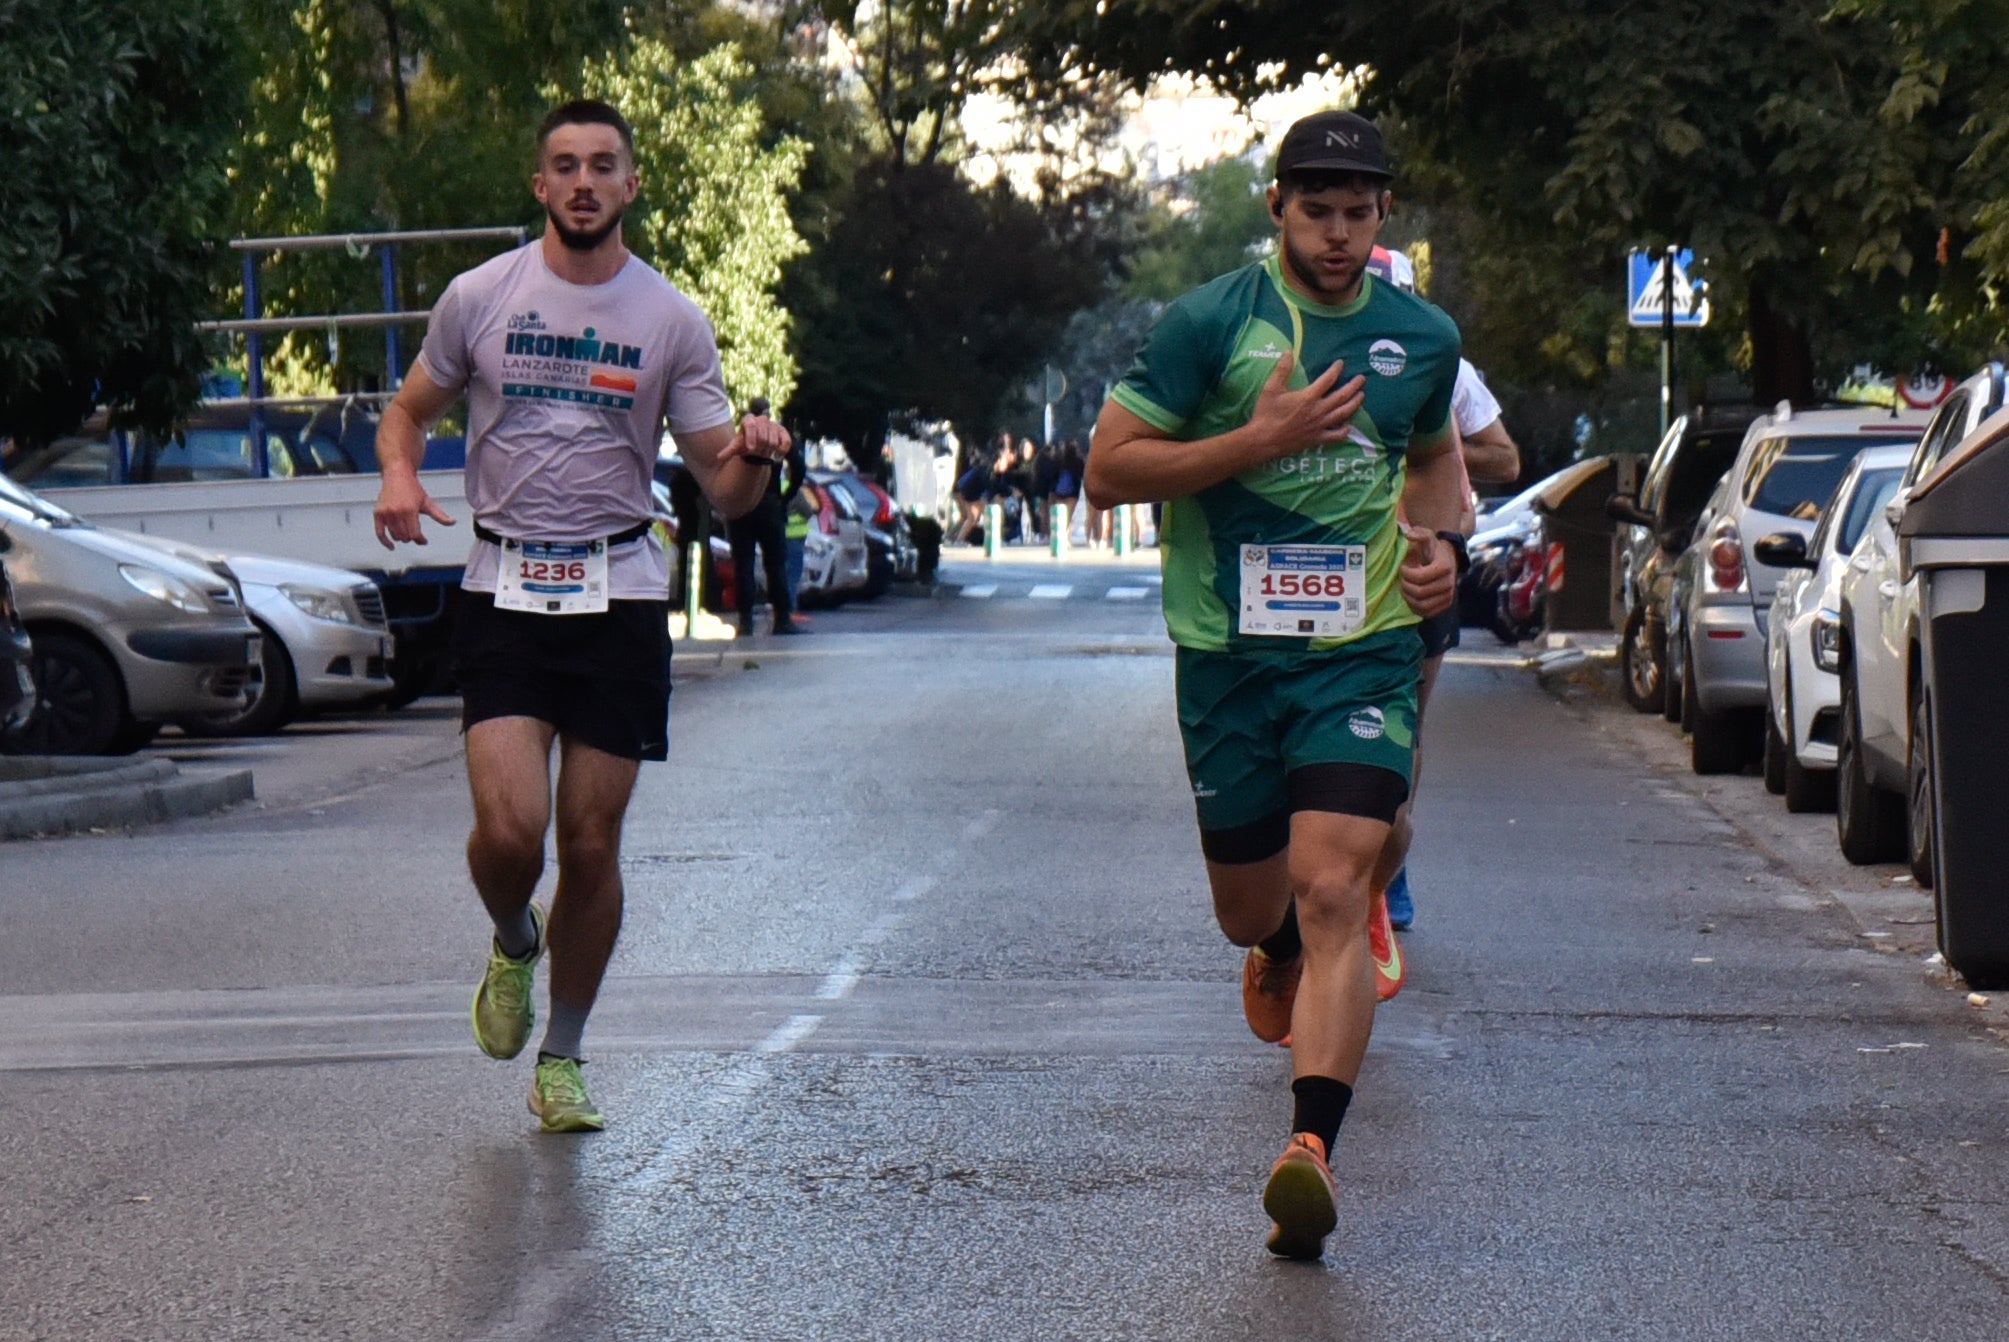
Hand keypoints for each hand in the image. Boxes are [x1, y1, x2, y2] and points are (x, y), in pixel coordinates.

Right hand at [373, 473, 455, 549]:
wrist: (397, 475)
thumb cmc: (412, 487)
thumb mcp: (427, 502)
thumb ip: (439, 515)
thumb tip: (451, 522)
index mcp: (409, 510)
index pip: (414, 534)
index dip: (420, 539)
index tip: (423, 540)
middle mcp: (396, 513)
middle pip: (405, 537)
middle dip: (412, 537)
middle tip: (415, 534)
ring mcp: (386, 514)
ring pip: (395, 536)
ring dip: (402, 537)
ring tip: (407, 531)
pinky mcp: (377, 514)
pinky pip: (379, 533)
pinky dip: (385, 542)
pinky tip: (391, 547)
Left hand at [724, 411, 791, 466]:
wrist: (758, 446)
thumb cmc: (745, 445)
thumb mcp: (736, 448)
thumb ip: (729, 451)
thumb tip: (719, 457)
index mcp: (748, 420)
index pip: (750, 424)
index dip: (751, 437)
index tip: (750, 448)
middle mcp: (762, 420)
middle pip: (763, 436)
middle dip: (759, 448)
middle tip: (757, 452)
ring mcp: (773, 425)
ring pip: (773, 441)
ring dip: (768, 450)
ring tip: (764, 452)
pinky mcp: (783, 431)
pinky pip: (786, 442)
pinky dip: (781, 451)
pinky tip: (777, 455)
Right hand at [1247, 351, 1367, 459]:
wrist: (1263, 440)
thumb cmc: (1266, 413)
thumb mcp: (1271, 388)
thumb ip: (1282, 369)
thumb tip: (1289, 351)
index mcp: (1308, 397)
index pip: (1328, 379)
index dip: (1336, 369)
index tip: (1341, 363)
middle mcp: (1318, 411)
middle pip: (1342, 396)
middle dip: (1354, 386)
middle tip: (1362, 378)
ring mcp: (1320, 426)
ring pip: (1344, 414)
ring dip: (1355, 404)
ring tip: (1361, 396)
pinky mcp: (1317, 439)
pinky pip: (1337, 435)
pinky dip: (1345, 430)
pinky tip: (1348, 425)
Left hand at [1399, 524, 1455, 618]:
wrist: (1446, 559)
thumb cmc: (1432, 549)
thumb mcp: (1427, 537)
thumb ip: (1419, 533)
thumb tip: (1409, 535)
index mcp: (1445, 567)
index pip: (1419, 578)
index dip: (1406, 574)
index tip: (1403, 567)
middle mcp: (1450, 583)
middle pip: (1420, 592)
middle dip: (1405, 586)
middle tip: (1402, 579)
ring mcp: (1448, 596)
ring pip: (1422, 605)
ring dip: (1408, 597)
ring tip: (1405, 587)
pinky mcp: (1444, 606)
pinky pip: (1426, 613)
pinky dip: (1414, 607)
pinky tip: (1411, 596)